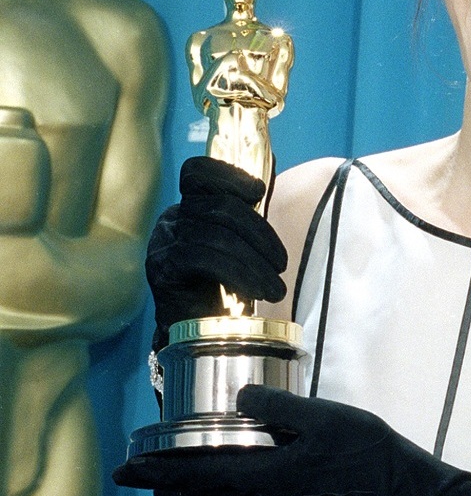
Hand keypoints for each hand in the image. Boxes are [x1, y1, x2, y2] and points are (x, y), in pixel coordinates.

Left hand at [113, 386, 408, 495]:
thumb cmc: (357, 445)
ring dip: (196, 474)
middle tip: (140, 461)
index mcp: (263, 474)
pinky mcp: (291, 493)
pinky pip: (244, 485)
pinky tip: (230, 454)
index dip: (159, 472)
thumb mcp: (318, 416)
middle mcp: (262, 493)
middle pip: (205, 485)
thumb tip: (239, 395)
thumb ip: (276, 406)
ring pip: (224, 487)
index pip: (199, 475)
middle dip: (170, 474)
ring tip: (176, 456)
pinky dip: (223, 472)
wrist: (392, 478)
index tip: (125, 470)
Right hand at [146, 156, 286, 334]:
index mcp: (189, 206)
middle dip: (260, 233)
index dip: (229, 175)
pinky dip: (238, 274)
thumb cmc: (224, 284)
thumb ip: (250, 209)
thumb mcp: (241, 242)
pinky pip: (201, 258)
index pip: (198, 173)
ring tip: (276, 289)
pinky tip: (258, 292)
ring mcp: (162, 243)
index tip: (260, 193)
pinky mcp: (162, 269)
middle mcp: (171, 219)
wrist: (198, 333)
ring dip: (255, 263)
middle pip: (218, 206)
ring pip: (215, 235)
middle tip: (282, 264)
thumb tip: (271, 162)